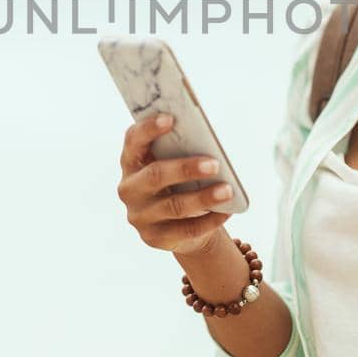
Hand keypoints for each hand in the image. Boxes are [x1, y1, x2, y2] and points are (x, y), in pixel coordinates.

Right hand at [117, 112, 234, 256]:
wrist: (178, 227)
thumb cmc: (179, 184)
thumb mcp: (175, 165)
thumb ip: (181, 152)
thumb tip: (208, 144)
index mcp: (132, 162)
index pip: (133, 140)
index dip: (149, 128)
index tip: (171, 118)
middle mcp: (130, 189)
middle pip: (155, 175)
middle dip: (185, 168)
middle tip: (215, 164)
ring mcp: (140, 216)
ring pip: (174, 206)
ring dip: (203, 197)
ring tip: (227, 190)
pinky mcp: (154, 238)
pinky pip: (185, 230)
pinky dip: (209, 220)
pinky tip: (226, 211)